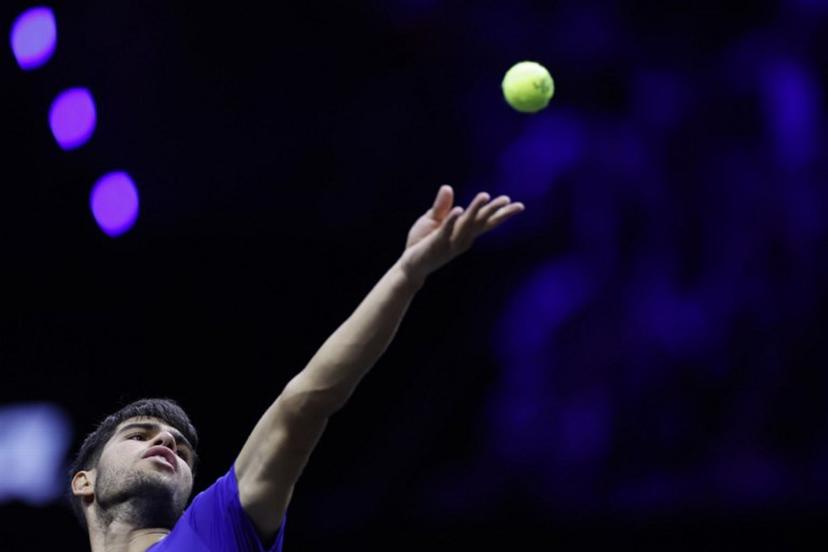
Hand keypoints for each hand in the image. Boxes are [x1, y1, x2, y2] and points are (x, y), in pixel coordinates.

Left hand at [399, 185, 524, 283]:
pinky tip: (459, 209)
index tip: (518, 205)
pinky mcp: (436, 244)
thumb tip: (448, 187)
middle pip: (481, 222)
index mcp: (463, 232)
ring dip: (475, 210)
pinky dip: (452, 220)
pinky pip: (446, 231)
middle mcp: (461, 238)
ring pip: (466, 224)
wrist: (411, 266)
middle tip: (511, 202)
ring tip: (485, 195)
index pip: (484, 221)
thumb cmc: (423, 242)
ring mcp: (450, 242)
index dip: (500, 213)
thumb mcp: (432, 220)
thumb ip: (442, 206)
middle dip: (495, 211)